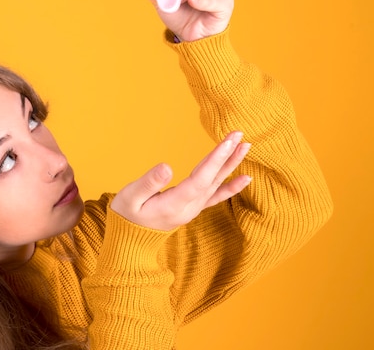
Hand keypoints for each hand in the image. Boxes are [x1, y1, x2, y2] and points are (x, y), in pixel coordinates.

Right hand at [111, 132, 250, 230]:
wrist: (129, 238)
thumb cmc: (127, 214)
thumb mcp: (130, 197)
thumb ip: (148, 183)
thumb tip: (167, 166)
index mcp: (174, 205)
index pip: (200, 179)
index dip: (215, 160)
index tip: (227, 142)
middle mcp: (189, 208)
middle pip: (212, 179)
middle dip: (227, 156)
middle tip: (239, 135)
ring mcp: (193, 209)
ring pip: (216, 184)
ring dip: (231, 164)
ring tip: (245, 145)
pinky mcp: (193, 207)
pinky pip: (216, 196)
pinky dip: (231, 187)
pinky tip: (246, 178)